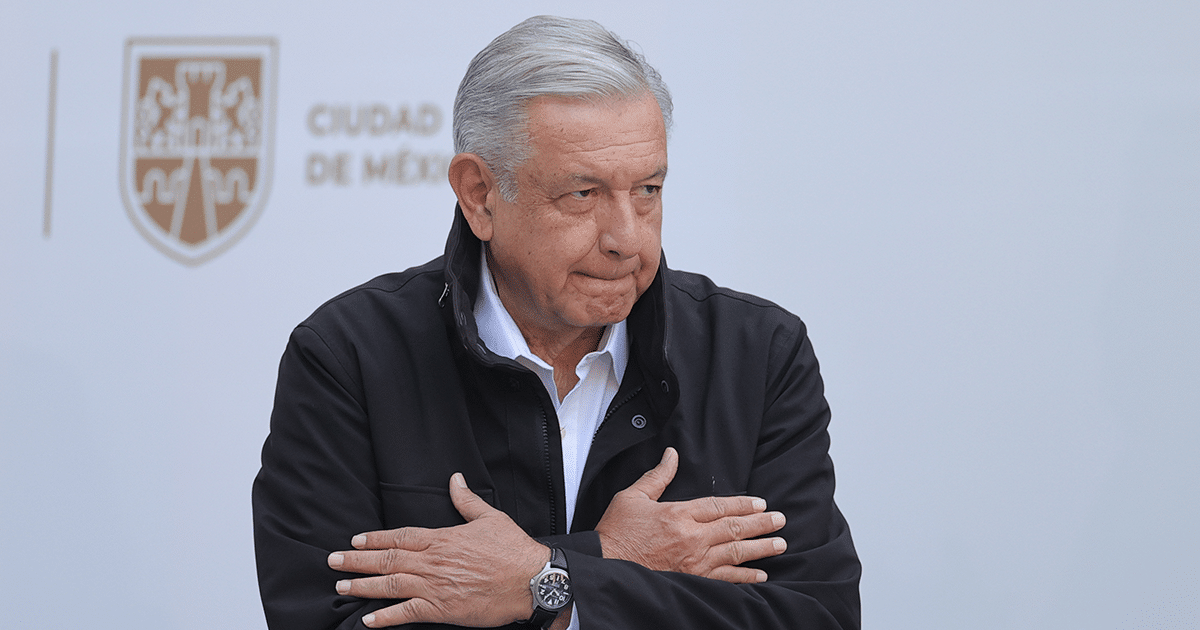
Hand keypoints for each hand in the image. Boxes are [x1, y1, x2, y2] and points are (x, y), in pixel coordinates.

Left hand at [327, 473, 548, 627]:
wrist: (531, 580)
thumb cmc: (513, 549)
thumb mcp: (490, 518)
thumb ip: (466, 500)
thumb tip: (455, 479)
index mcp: (442, 538)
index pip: (399, 537)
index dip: (374, 539)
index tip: (354, 540)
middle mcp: (433, 561)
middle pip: (386, 559)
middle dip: (356, 560)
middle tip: (332, 561)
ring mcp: (435, 586)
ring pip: (389, 585)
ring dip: (362, 585)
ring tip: (342, 585)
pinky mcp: (442, 609)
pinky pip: (406, 613)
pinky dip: (385, 617)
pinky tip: (368, 620)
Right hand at [595, 447, 786, 582]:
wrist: (605, 567)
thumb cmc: (616, 533)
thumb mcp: (632, 497)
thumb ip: (657, 476)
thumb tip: (672, 455)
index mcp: (678, 515)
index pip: (719, 507)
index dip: (743, 505)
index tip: (761, 504)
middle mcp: (691, 538)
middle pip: (733, 528)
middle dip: (761, 525)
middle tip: (781, 521)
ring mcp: (693, 562)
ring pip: (735, 553)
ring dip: (760, 548)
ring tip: (780, 544)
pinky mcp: (691, 580)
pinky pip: (725, 579)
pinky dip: (745, 577)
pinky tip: (760, 574)